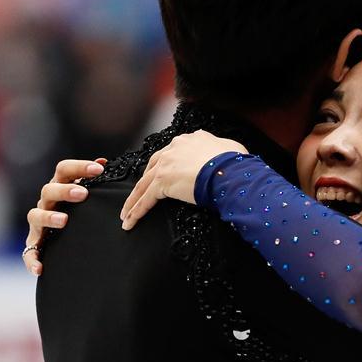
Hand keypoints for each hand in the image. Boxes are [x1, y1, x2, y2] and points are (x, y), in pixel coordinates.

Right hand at [23, 158, 106, 274]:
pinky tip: (40, 269)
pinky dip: (32, 260)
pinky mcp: (34, 245)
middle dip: (65, 190)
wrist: (68, 241)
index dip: (80, 167)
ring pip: (36, 216)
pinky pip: (29, 253)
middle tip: (82, 193)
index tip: (99, 169)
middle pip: (49, 190)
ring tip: (64, 221)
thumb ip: (94, 181)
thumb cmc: (80, 212)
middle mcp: (47, 202)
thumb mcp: (87, 197)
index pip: (64, 170)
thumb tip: (105, 162)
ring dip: (49, 217)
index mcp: (60, 186)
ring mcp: (38, 224)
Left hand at [120, 131, 247, 229]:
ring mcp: (166, 164)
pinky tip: (130, 222)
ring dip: (133, 200)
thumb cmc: (235, 164)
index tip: (163, 176)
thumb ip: (219, 152)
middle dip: (145, 182)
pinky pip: (145, 199)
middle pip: (152, 166)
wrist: (229, 172)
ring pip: (143, 184)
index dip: (166, 165)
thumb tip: (223, 156)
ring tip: (126, 214)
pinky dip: (136, 211)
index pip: (172, 153)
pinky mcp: (162, 182)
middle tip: (140, 195)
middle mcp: (174, 148)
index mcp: (190, 140)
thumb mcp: (229, 150)